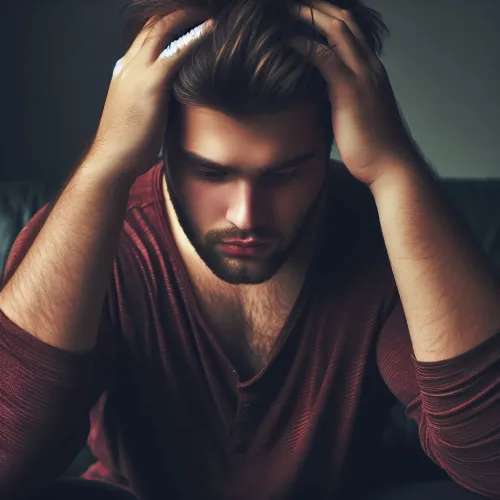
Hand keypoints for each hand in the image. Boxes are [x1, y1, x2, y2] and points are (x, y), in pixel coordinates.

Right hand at [87, 10, 213, 183]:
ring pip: (163, 29)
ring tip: (210, 13)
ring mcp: (137, 72)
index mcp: (125, 71)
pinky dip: (194, 37)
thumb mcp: (141, 113)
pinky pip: (175, 51)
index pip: (146, 35)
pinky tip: (211, 29)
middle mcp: (128, 65)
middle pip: (153, 24)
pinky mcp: (150, 84)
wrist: (113, 160)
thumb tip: (175, 99)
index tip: (189, 21)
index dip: (168, 23)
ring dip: (188, 16)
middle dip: (179, 13)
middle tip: (203, 10)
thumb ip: (155, 98)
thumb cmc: (129, 145)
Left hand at [289, 1, 418, 185]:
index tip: (301, 12)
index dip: (325, 15)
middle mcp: (370, 65)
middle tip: (288, 3)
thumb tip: (318, 96)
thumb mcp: (357, 114)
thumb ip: (341, 97)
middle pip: (342, 19)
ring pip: (335, 30)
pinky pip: (324, 57)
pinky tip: (284, 42)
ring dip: (307, 16)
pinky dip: (303, 45)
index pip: (350, 29)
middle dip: (314, 6)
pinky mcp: (351, 91)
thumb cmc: (372, 147)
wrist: (390, 167)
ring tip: (282, 10)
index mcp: (371, 70)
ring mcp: (363, 75)